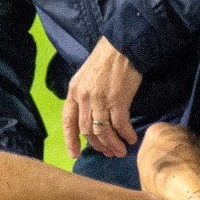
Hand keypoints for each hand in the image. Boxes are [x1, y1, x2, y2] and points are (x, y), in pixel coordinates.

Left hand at [63, 37, 142, 158]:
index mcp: (74, 91)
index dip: (70, 140)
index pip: (68, 120)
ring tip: (120, 151)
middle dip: (97, 145)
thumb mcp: (86, 76)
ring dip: (112, 144)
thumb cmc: (106, 59)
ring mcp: (100, 99)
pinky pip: (120, 124)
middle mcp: (84, 97)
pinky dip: (125, 134)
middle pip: (87, 130)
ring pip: (103, 131)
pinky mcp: (118, 99)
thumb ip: (85, 96)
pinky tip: (131, 139)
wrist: (123, 45)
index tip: (73, 154)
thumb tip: (90, 117)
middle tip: (108, 153)